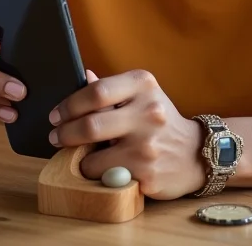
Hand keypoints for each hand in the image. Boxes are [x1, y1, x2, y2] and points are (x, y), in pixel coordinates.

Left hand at [49, 69, 205, 199]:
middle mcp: (148, 111)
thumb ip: (112, 88)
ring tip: (79, 154)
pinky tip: (100, 168)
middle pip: (91, 123)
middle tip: (56, 135)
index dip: (70, 104)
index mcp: (143, 85)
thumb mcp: (142, 95)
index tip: (57, 114)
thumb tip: (83, 76)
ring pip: (94, 155)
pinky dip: (96, 173)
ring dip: (79, 157)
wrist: (195, 153)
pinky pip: (106, 176)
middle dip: (65, 132)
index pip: (96, 91)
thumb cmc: (160, 121)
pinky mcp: (147, 173)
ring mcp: (148, 145)